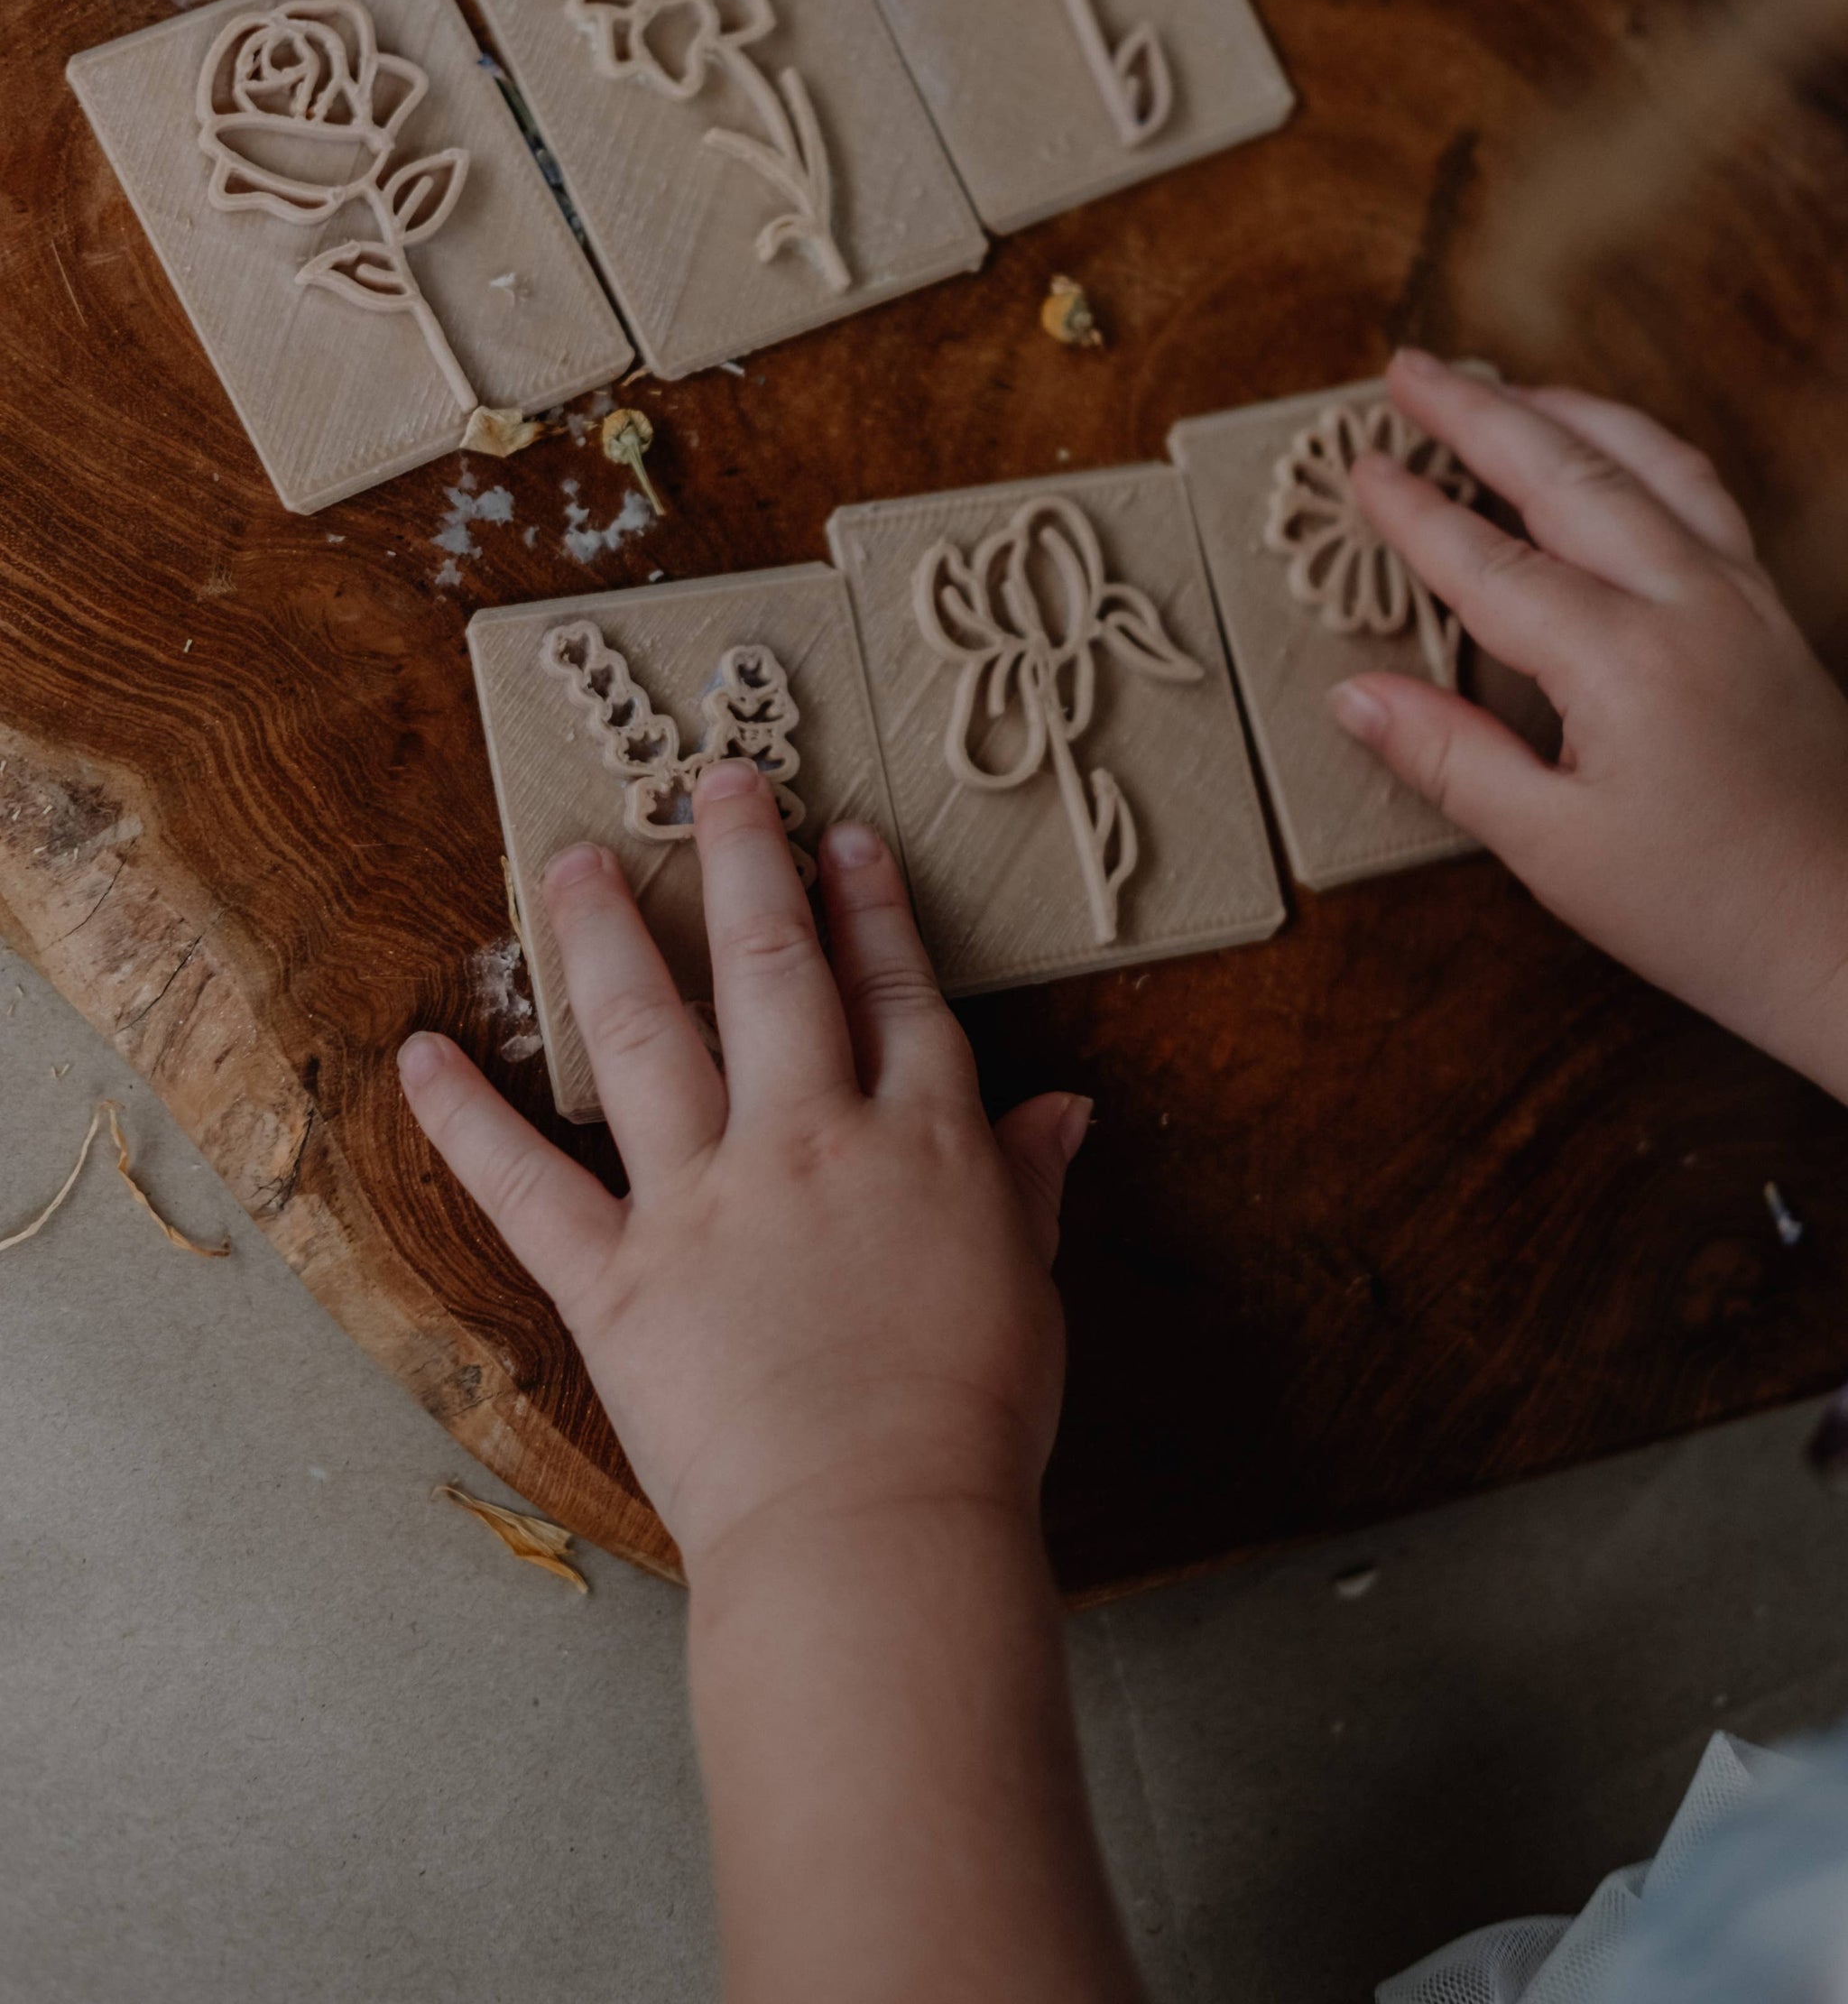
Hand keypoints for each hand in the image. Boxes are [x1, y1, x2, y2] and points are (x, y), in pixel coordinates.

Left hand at [397, 762, 1090, 1578]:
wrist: (877, 1528)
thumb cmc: (970, 1423)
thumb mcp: (1027, 1287)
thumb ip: (1028, 1184)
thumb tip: (1066, 1109)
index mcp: (921, 1142)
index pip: (896, 994)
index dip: (870, 908)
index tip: (843, 839)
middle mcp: (810, 1140)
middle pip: (775, 972)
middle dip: (745, 865)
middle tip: (715, 783)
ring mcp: (706, 1200)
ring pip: (650, 1036)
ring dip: (606, 939)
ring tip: (569, 861)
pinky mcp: (618, 1278)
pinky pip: (526, 1186)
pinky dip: (465, 1121)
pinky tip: (422, 1056)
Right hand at [1331, 349, 1847, 1095]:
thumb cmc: (1710, 911)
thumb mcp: (1552, 850)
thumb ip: (1449, 758)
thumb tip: (1355, 696)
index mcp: (1624, 662)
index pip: (1490, 563)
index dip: (1415, 513)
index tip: (1360, 467)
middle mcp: (1690, 604)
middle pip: (1568, 473)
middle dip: (1480, 413)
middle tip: (1409, 370)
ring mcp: (1742, 600)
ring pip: (1649, 462)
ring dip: (1568, 411)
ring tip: (1504, 388)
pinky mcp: (1773, 615)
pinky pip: (1702, 493)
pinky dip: (1641, 448)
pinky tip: (1614, 452)